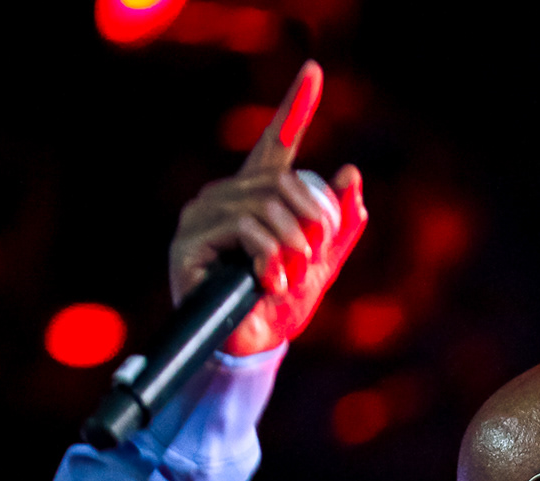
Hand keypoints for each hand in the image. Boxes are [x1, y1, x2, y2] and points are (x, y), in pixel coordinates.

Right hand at [168, 60, 367, 355]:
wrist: (251, 348)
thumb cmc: (280, 306)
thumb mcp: (320, 266)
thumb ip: (338, 226)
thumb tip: (351, 177)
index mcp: (257, 198)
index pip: (276, 146)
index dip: (294, 109)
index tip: (314, 73)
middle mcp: (225, 198)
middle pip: (283, 180)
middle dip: (314, 217)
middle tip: (317, 251)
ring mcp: (201, 217)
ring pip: (266, 204)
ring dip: (292, 244)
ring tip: (291, 274)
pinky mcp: (188, 241)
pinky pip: (245, 228)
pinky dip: (269, 255)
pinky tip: (270, 280)